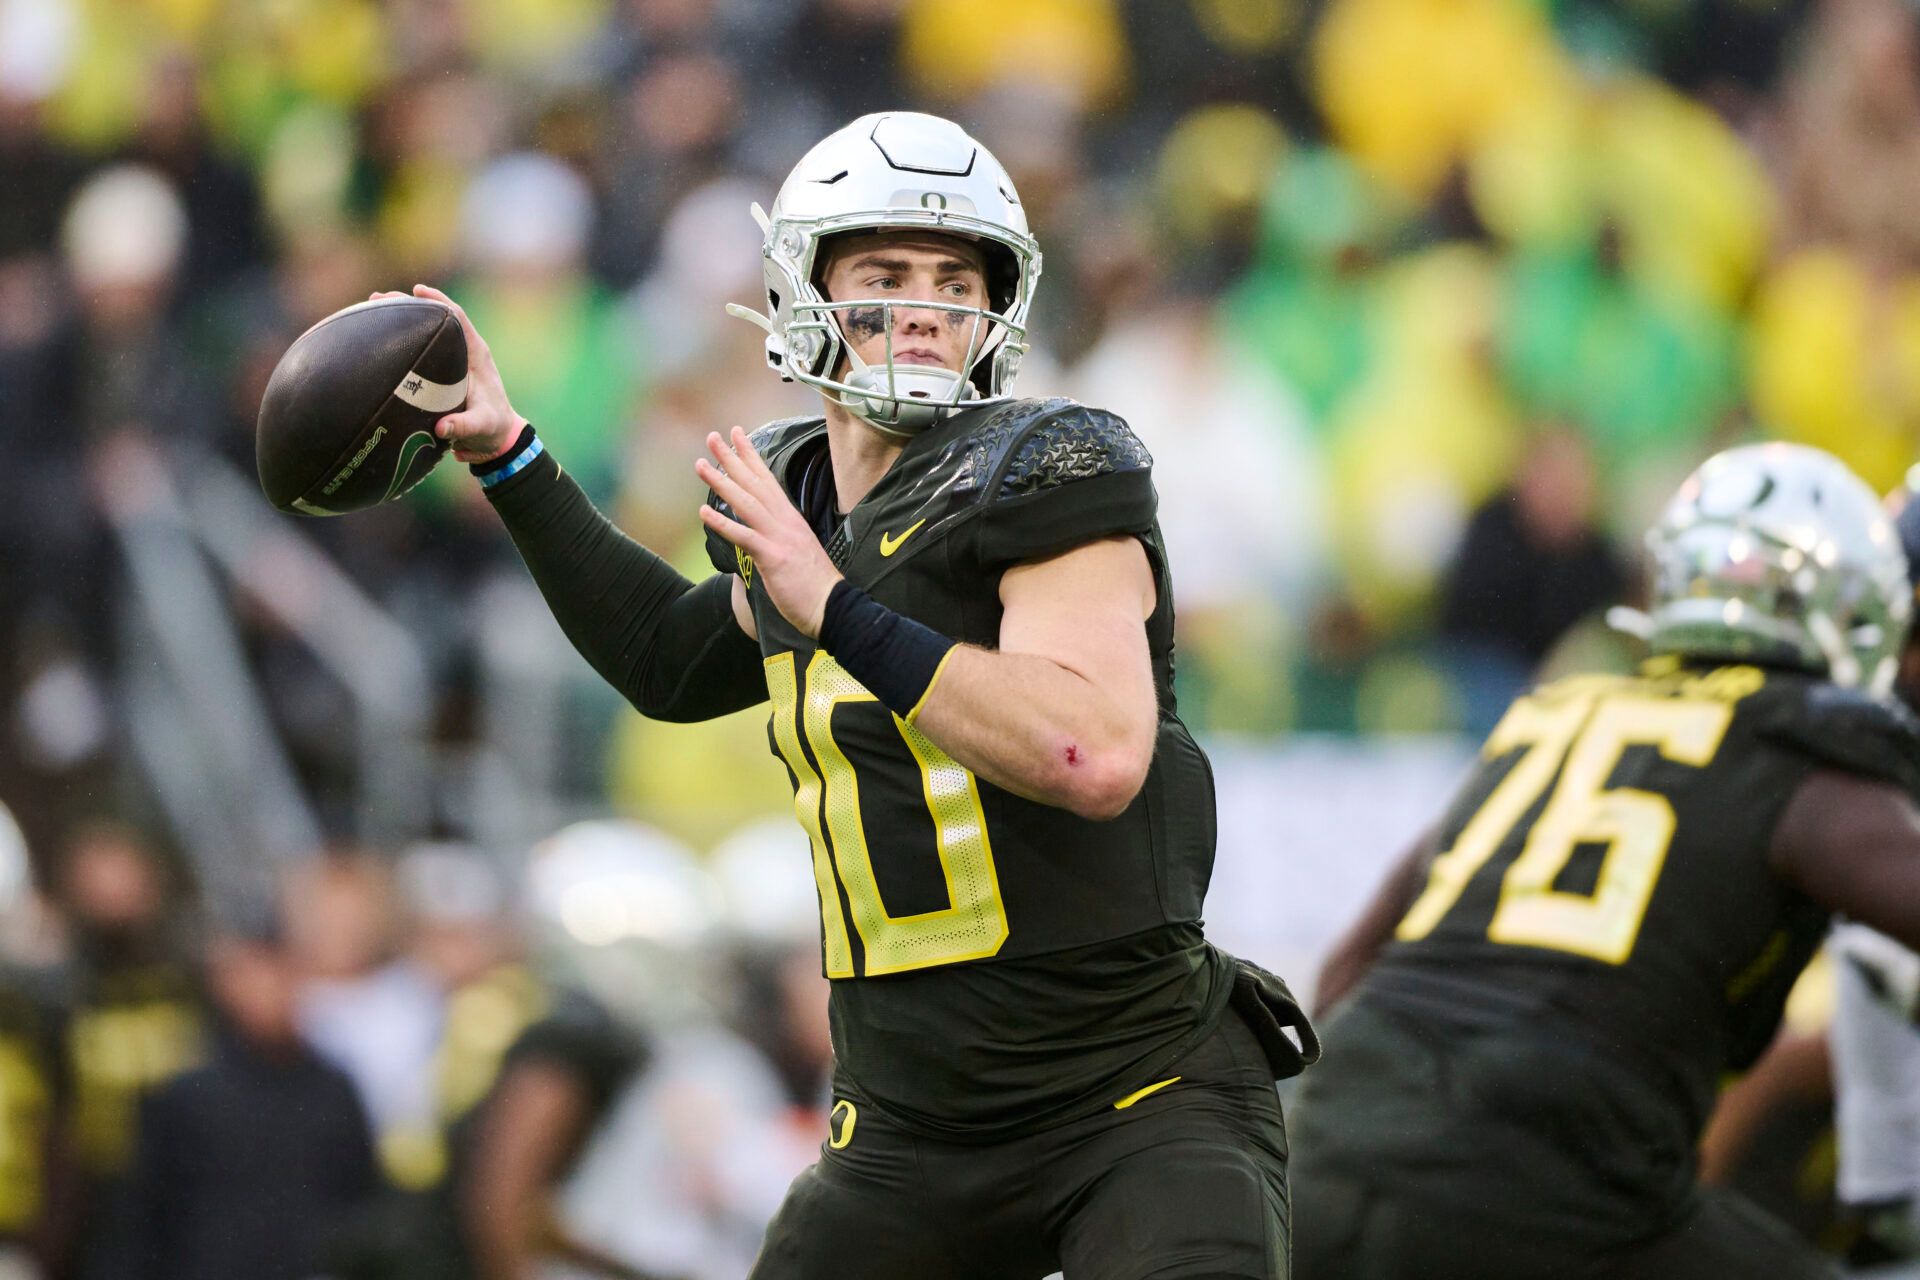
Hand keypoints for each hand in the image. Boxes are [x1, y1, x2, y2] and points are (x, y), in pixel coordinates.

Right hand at [369, 284, 525, 463]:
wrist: (495, 437)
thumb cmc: (492, 428)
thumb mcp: (482, 427)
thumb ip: (464, 426)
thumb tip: (441, 427)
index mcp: (476, 354)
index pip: (458, 317)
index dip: (438, 300)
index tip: (417, 290)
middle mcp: (463, 350)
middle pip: (435, 317)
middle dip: (408, 304)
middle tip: (378, 298)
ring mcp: (451, 358)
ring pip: (424, 329)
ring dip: (400, 317)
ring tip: (371, 307)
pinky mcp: (440, 370)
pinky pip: (419, 347)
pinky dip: (400, 339)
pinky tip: (376, 336)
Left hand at [696, 427, 841, 638]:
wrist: (831, 605)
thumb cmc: (814, 584)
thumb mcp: (796, 550)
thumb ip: (778, 536)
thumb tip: (759, 535)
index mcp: (790, 518)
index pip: (767, 480)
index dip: (750, 456)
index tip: (736, 435)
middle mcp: (785, 521)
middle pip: (754, 483)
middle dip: (732, 458)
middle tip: (712, 437)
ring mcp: (779, 537)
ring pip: (746, 503)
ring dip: (721, 482)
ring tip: (700, 465)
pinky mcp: (773, 557)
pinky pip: (744, 536)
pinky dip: (723, 523)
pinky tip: (703, 512)